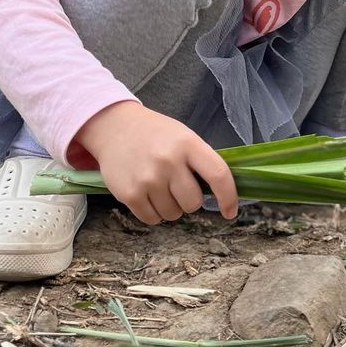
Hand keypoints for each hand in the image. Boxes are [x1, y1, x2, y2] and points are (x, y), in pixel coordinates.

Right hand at [75, 101, 237, 223]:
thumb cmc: (156, 135)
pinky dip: (153, 213)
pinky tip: (147, 195)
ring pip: (173, 214)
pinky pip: (152, 219)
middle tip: (178, 187)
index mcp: (188, 144)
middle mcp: (169, 161)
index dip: (229, 198)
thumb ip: (201, 161)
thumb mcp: (184, 137)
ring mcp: (148, 178)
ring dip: (170, 208)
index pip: (218, 175)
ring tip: (160, 188)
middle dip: (189, 201)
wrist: (115, 127)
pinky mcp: (129, 194)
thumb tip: (220, 193)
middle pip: (193, 203)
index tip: (230, 211)